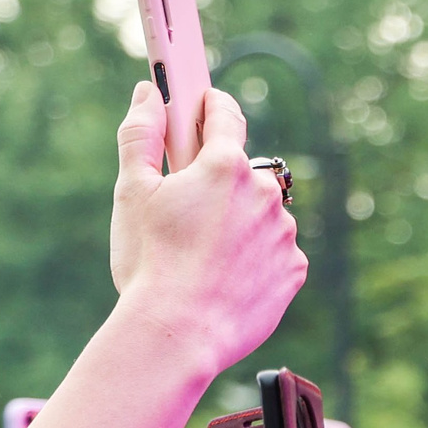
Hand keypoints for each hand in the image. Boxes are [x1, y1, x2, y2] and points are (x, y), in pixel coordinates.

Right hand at [109, 82, 306, 374]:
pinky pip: (275, 254)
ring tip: (203, 257)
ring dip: (239, 225)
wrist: (178, 334)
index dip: (209, 106)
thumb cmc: (150, 262)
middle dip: (219, 183)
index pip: (225, 114)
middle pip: (243, 172)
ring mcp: (285, 233)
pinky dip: (255, 260)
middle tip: (188, 211)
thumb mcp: (132, 192)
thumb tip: (148, 94)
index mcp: (226, 164)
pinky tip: (225, 279)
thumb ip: (141, 135)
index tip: (202, 104)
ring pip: (260, 216)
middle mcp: (265, 193)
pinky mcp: (294, 271)